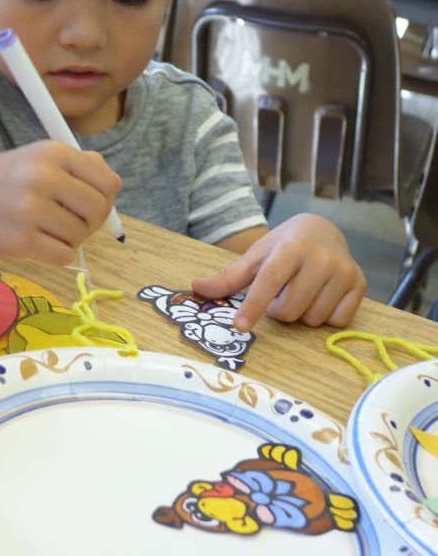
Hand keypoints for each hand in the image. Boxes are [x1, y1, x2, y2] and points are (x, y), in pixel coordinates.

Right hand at [0, 141, 120, 263]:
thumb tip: (113, 183)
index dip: (105, 198)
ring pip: (80, 236)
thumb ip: (81, 166)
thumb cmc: (8, 176)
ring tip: (48, 230)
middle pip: (97, 211)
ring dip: (71, 239)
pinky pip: (63, 256)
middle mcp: (43, 177)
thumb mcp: (42, 157)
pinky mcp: (19, 241)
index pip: (107, 183)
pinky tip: (40, 242)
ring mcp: (30, 210)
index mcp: (54, 153)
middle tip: (71, 222)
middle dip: (91, 222)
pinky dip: (57, 253)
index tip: (87, 204)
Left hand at [192, 215, 365, 331]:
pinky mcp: (360, 285)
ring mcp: (344, 272)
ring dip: (300, 313)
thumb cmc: (284, 246)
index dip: (253, 306)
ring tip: (300, 291)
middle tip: (280, 292)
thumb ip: (228, 276)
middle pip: (289, 310)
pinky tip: (320, 296)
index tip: (239, 325)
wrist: (323, 230)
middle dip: (277, 310)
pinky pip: (335, 322)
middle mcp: (321, 258)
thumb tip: (195, 288)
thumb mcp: (256, 256)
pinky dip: (323, 316)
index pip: (268, 282)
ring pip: (312, 319)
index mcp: (290, 247)